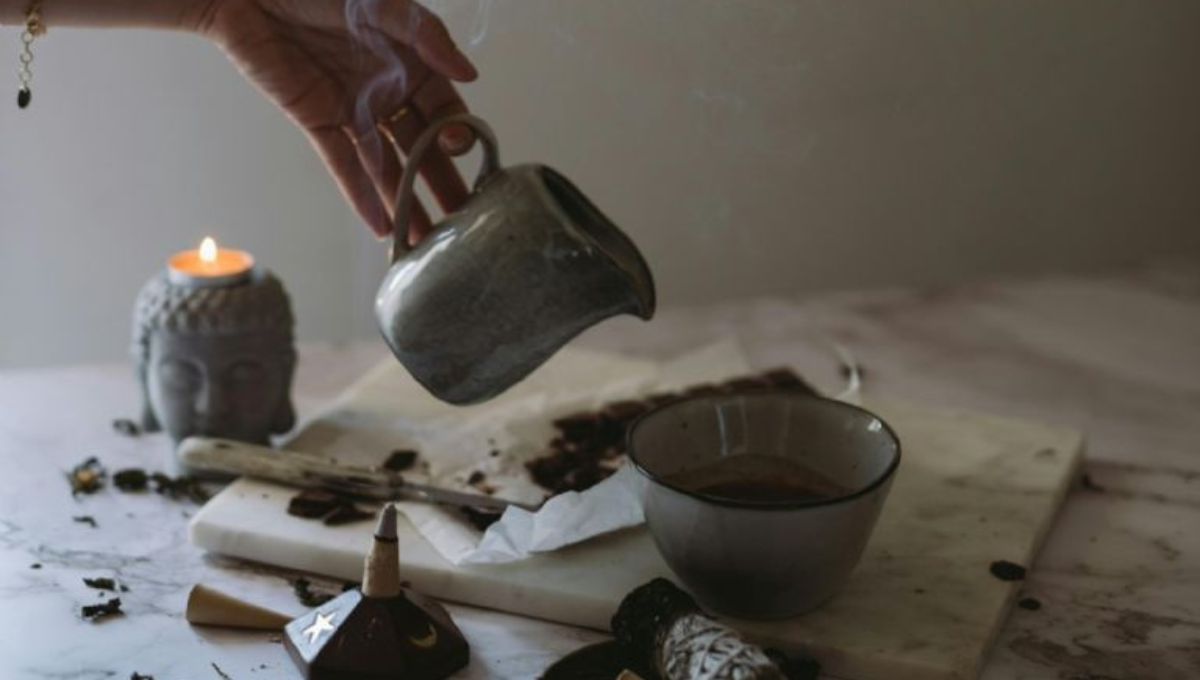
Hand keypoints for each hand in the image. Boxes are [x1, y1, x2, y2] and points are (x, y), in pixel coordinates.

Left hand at [192, 0, 477, 241]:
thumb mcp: (380, 3)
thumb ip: (425, 35)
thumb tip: (469, 73)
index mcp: (412, 64)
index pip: (446, 110)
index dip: (457, 134)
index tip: (460, 149)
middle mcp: (388, 93)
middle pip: (423, 148)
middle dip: (442, 184)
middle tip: (464, 220)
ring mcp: (354, 111)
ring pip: (387, 166)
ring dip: (406, 203)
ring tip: (425, 242)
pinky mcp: (318, 121)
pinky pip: (344, 165)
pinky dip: (362, 197)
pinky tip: (381, 228)